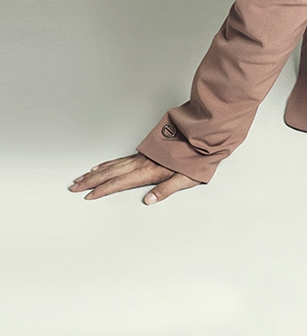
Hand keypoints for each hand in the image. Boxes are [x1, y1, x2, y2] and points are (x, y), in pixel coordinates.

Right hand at [69, 153, 198, 204]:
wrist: (204, 135)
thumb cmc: (197, 159)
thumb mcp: (187, 177)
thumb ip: (167, 189)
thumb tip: (149, 200)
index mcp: (150, 171)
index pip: (121, 182)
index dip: (103, 189)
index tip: (88, 196)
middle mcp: (142, 162)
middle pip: (111, 173)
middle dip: (91, 181)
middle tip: (73, 187)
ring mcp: (142, 156)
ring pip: (113, 165)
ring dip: (95, 173)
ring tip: (80, 178)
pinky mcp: (145, 151)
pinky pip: (121, 158)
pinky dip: (108, 163)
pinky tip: (100, 166)